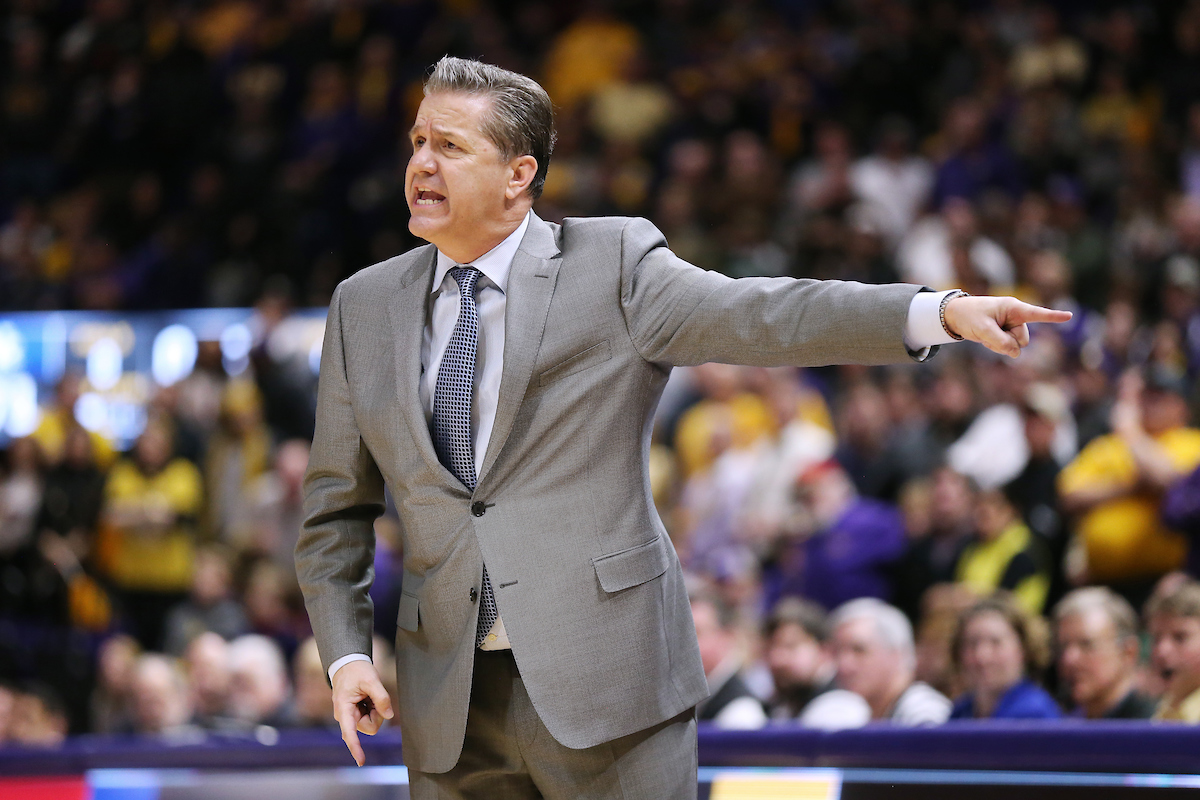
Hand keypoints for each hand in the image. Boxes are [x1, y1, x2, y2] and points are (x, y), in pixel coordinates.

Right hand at [332, 659, 393, 766]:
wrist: (348, 663)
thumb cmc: (357, 670)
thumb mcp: (371, 679)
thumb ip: (381, 697)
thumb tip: (389, 716)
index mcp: (343, 709)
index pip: (349, 732)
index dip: (356, 748)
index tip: (361, 761)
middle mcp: (345, 717)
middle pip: (369, 726)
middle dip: (377, 713)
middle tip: (372, 695)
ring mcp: (350, 717)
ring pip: (371, 723)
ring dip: (375, 709)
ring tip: (368, 694)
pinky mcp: (355, 715)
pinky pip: (370, 717)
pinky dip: (373, 708)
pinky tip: (367, 697)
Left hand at [942, 295, 1072, 357]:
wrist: (955, 316)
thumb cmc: (969, 316)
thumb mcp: (982, 329)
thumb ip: (1001, 342)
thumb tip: (1016, 353)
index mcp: (1013, 308)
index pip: (1036, 314)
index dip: (1053, 316)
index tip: (1069, 316)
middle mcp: (1016, 316)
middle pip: (1023, 340)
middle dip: (1007, 341)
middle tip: (988, 330)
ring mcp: (1011, 326)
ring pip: (1016, 347)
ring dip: (1000, 345)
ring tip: (985, 333)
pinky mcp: (1006, 334)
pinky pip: (1007, 348)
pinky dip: (996, 347)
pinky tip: (986, 338)